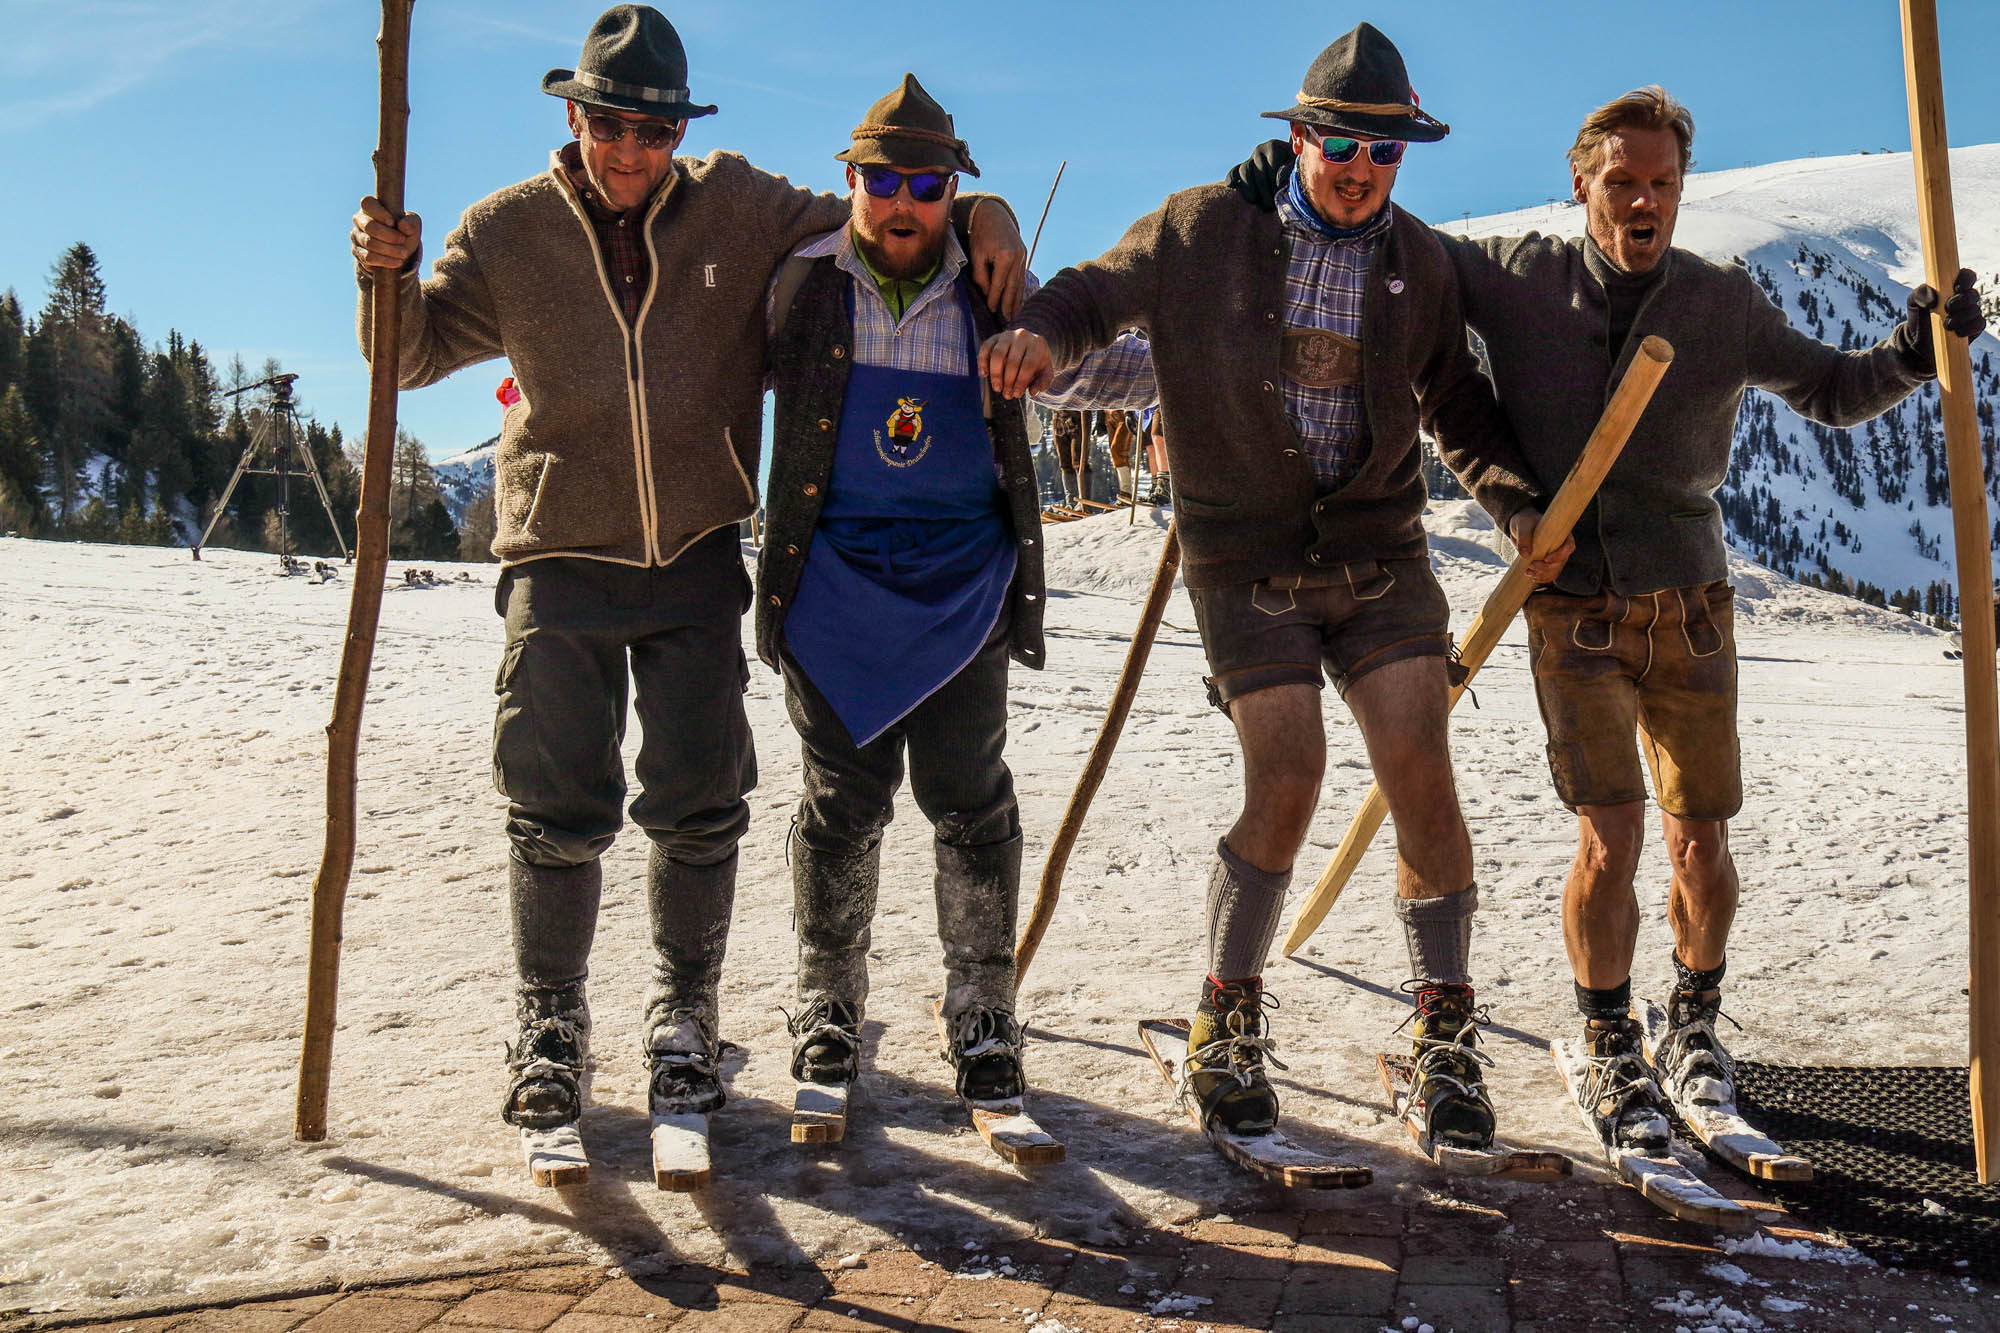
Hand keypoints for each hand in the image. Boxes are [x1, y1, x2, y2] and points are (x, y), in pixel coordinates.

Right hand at [352, 196, 420, 269]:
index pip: (367, 203)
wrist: (400, 252)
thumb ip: (411, 222)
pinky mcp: (358, 253)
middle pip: (369, 226)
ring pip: (369, 243)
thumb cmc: (404, 232)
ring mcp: (357, 237)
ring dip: (390, 250)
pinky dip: (386, 260)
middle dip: (389, 235)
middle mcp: (359, 220)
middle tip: (403, 240)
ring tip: (404, 253)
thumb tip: (402, 225)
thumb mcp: (413, 225)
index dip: (380, 213)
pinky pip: (369, 258)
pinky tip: (398, 261)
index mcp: (370, 207)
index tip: (393, 222)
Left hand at [966, 200, 1026, 319]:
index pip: (999, 284)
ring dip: (1017, 300)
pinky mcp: (1024, 255)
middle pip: (1012, 287)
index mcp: (1005, 257)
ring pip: (1019, 283)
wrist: (992, 215)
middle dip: (1009, 305)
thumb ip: (981, 276)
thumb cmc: (980, 235)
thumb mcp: (976, 255)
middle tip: (1008, 321)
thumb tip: (988, 294)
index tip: (992, 311)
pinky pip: (1021, 277)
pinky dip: (1020, 290)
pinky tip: (1019, 300)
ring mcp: (1023, 256)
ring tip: (1015, 315)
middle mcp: (1017, 258)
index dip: (995, 299)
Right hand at [979, 329, 1052, 398]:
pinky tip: (984, 374)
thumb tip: (1033, 392)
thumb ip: (1043, 382)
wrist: (1029, 343)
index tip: (1017, 394)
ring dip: (995, 374)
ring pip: (997, 354)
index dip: (1021, 382)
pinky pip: (985, 348)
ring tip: (997, 388)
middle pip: (1012, 361)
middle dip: (1008, 381)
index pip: (1028, 365)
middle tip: (1006, 395)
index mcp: (1037, 345)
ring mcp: (1007, 335)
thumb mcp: (1045, 371)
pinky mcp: (994, 337)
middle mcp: (1022, 337)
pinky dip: (982, 362)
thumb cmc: (1037, 361)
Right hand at [1225, 138, 1295, 211]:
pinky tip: (1238, 191)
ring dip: (1251, 190)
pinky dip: (1233, 181)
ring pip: (1245, 172)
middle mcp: (1260, 150)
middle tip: (1270, 205)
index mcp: (1274, 147)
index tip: (1279, 194)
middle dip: (1264, 190)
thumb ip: (1290, 170)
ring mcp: (1248, 160)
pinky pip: (1233, 174)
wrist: (1281, 181)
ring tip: (1258, 203)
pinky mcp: (1238, 170)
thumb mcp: (1295, 170)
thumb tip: (1278, 177)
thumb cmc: (1292, 175)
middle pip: (1259, 171)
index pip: (1272, 164)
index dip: (1276, 181)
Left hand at [1508, 507, 1573, 583]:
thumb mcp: (1522, 527)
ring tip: (1528, 572)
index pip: (1569, 546)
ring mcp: (1556, 556)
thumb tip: (1526, 555)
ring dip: (1543, 574)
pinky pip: (1551, 574)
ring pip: (1556, 570)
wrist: (1521, 528)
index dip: (1560, 555)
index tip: (1546, 559)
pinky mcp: (1548, 563)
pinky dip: (1543, 578)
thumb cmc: (1525, 523)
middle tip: (1531, 565)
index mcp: (1561, 534)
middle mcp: (1561, 546)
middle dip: (1546, 567)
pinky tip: (1533, 577)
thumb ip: (1524, 538)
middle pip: (1562, 561)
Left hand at [1897, 268, 1985, 373]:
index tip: (1956, 287)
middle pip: (1973, 295)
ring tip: (1946, 324)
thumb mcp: (1913, 302)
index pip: (1967, 276)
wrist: (1918, 341)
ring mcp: (1970, 313)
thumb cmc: (1919, 316)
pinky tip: (1956, 332)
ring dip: (1961, 317)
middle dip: (1961, 301)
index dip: (1966, 279)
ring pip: (1975, 310)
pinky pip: (1979, 324)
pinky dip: (1968, 328)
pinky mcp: (1973, 328)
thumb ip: (1920, 293)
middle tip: (1947, 308)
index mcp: (1953, 287)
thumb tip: (1934, 297)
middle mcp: (1965, 299)